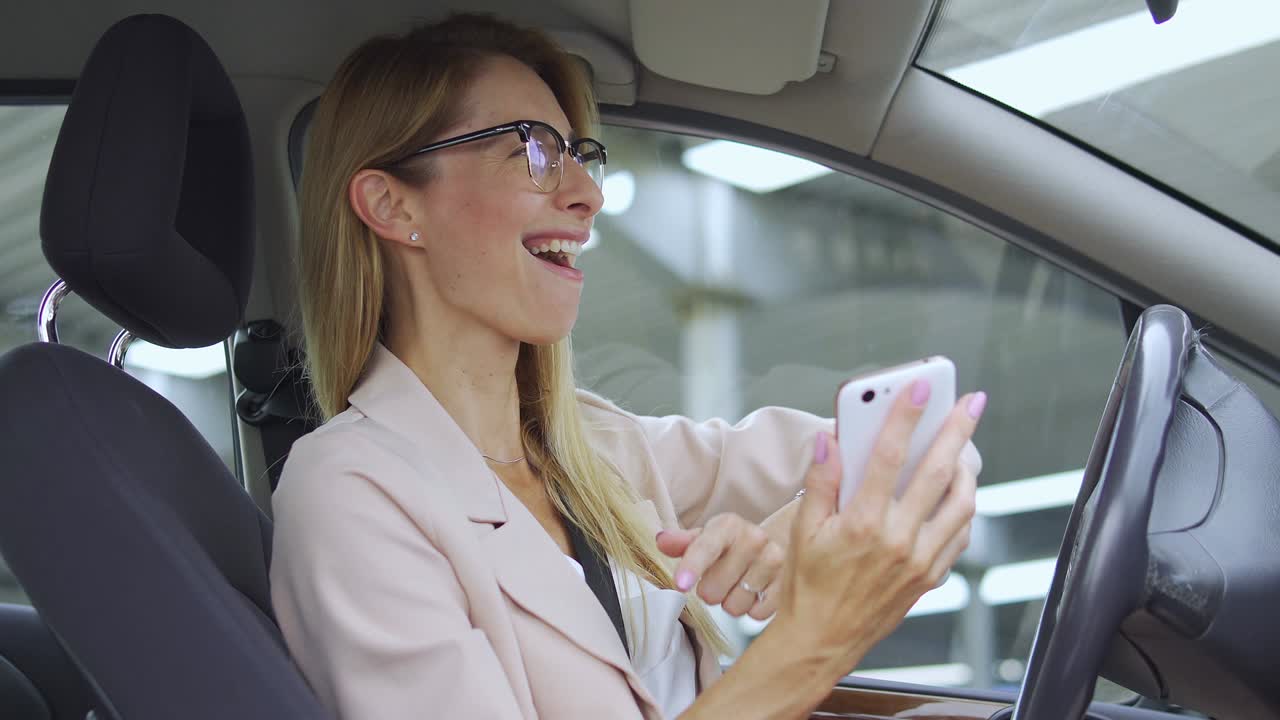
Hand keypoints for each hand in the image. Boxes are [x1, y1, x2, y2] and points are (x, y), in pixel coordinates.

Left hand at [656, 514, 783, 619]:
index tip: (680, 584)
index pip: (706, 547)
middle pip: (713, 588)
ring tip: (740, 584)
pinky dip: (751, 608)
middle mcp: (754, 539)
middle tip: (721, 579)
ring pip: (734, 606)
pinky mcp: (788, 585)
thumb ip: (683, 542)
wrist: (779, 543)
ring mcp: (775, 561)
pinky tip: (756, 592)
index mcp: (729, 525)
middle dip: (711, 590)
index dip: (692, 566)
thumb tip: (662, 541)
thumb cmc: (733, 544)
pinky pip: (756, 613)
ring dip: (731, 602)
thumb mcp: (708, 537)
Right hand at [774, 381, 984, 669]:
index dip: (906, 416)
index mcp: (862, 523)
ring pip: (961, 503)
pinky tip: (954, 492)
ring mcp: (920, 560)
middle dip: (957, 430)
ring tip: (963, 447)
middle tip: (971, 402)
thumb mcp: (803, 530)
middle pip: (938, 472)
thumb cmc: (808, 584)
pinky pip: (960, 533)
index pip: (888, 456)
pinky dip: (963, 507)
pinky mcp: (931, 576)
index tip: (921, 388)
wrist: (822, 640)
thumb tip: (828, 439)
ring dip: (967, 469)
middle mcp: (897, 540)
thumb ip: (820, 481)